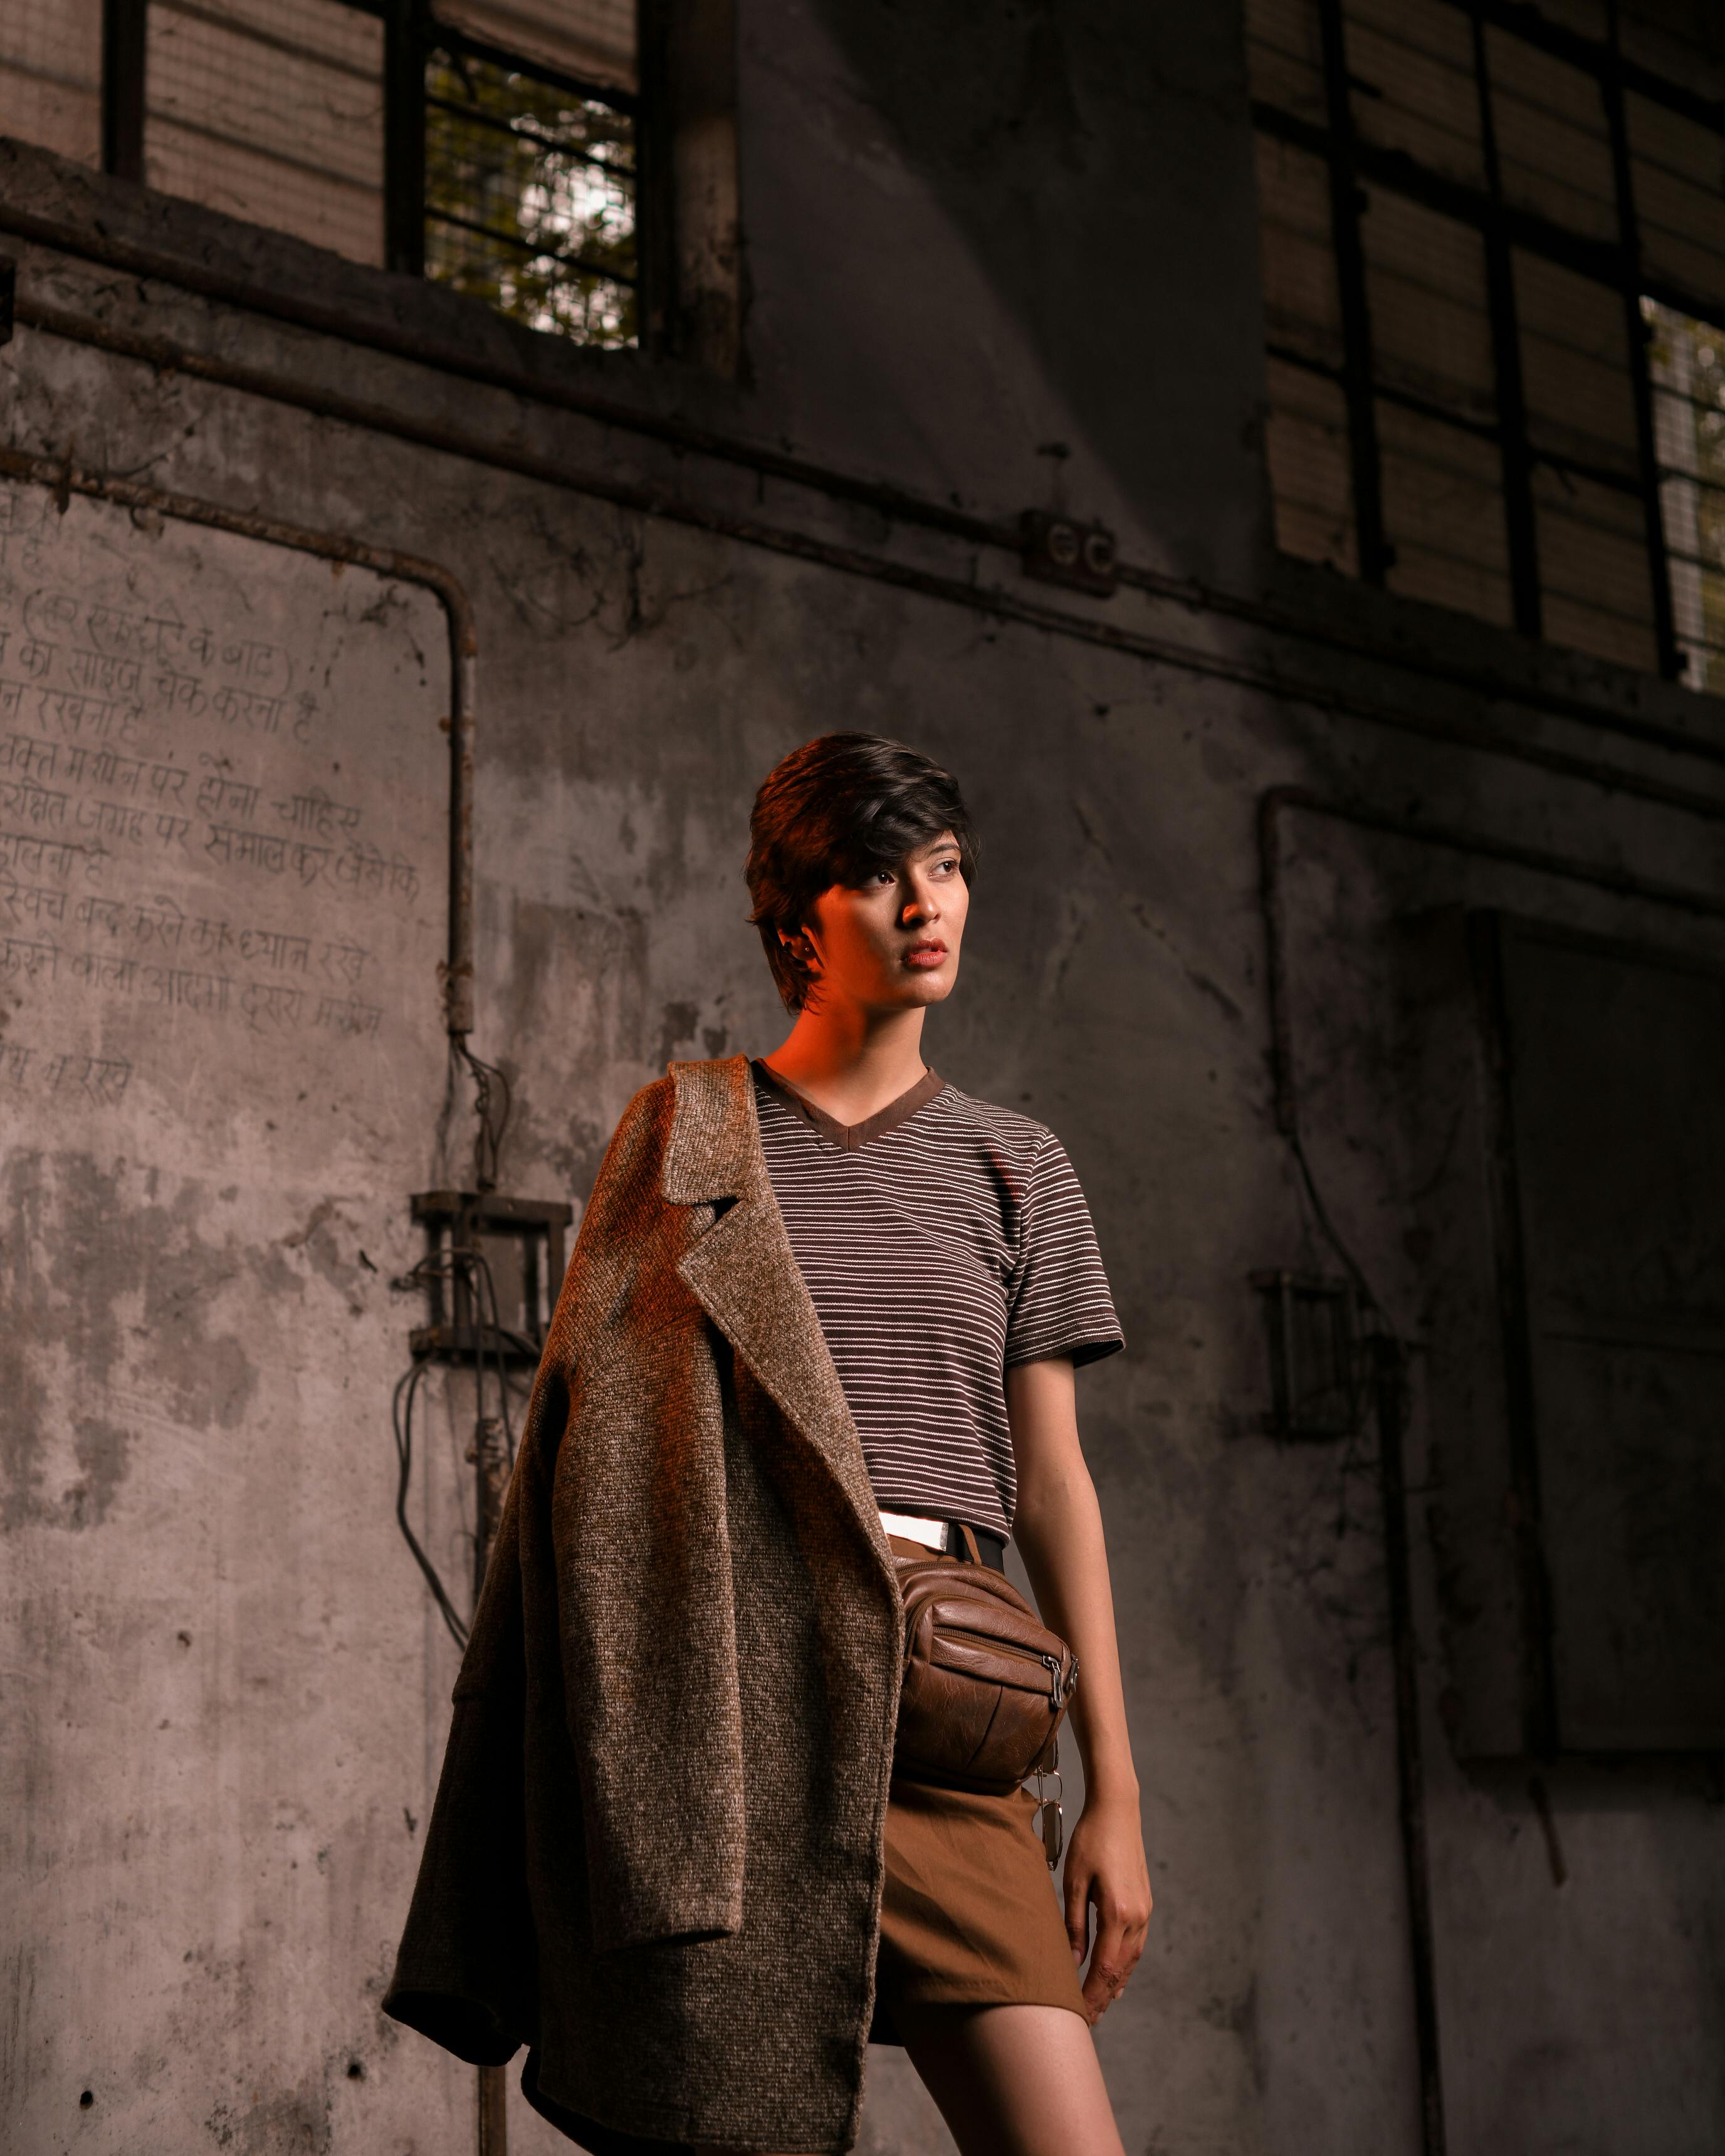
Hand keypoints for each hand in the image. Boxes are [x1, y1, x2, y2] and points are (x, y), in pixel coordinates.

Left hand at [1062, 1793, 1151, 2024]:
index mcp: (1117, 1912)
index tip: (1080, 2016)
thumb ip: (1074, 1922)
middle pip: (1120, 1969)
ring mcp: (1144, 1911)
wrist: (1118, 1810)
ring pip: (1131, 1960)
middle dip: (1103, 1996)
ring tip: (1100, 2004)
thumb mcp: (1073, 1880)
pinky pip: (1136, 1945)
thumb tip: (1074, 1961)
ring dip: (1115, 1983)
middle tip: (1087, 2020)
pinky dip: (1125, 1964)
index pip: (1104, 1967)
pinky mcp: (1145, 1904)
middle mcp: (1137, 1916)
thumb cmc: (1090, 1840)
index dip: (1092, 1995)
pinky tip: (1116, 1974)